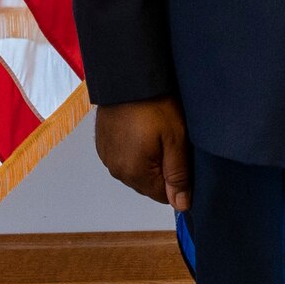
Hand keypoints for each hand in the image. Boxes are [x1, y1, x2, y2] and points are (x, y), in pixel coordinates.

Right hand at [94, 97, 192, 212]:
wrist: (127, 78)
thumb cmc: (154, 106)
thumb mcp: (176, 141)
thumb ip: (178, 176)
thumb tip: (182, 205)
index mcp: (135, 173)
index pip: (163, 196)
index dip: (176, 179)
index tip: (179, 156)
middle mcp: (117, 171)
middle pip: (148, 185)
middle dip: (161, 170)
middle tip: (168, 142)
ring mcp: (107, 158)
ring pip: (135, 172)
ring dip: (146, 161)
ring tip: (152, 134)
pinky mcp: (103, 145)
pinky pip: (123, 159)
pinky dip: (132, 151)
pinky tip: (139, 131)